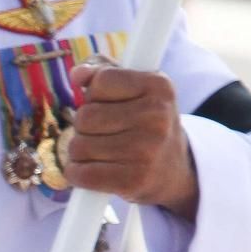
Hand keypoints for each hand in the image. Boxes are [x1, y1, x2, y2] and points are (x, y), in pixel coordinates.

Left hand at [63, 60, 198, 220]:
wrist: (174, 170)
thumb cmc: (145, 121)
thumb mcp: (135, 87)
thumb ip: (103, 70)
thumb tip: (76, 74)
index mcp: (159, 86)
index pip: (102, 80)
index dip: (95, 94)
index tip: (108, 103)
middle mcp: (158, 117)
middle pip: (85, 116)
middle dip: (84, 125)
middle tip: (104, 132)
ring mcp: (147, 151)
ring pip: (78, 146)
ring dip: (79, 151)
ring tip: (102, 152)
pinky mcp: (134, 181)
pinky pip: (81, 174)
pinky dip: (77, 173)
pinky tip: (92, 170)